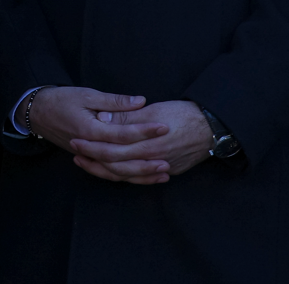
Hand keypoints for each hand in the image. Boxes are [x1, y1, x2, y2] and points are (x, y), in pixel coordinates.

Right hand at [27, 87, 170, 183]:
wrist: (37, 112)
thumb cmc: (62, 100)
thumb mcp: (87, 94)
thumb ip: (114, 101)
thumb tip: (140, 102)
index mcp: (89, 129)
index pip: (121, 133)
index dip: (144, 130)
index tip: (164, 127)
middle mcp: (89, 146)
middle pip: (121, 158)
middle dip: (146, 159)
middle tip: (169, 157)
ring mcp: (88, 156)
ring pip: (116, 171)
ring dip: (141, 174)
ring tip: (164, 172)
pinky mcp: (88, 159)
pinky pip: (110, 173)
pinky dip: (128, 177)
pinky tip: (145, 176)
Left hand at [70, 100, 212, 183]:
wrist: (213, 127)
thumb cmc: (181, 114)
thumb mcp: (151, 110)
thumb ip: (126, 117)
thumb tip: (102, 119)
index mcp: (146, 144)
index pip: (111, 150)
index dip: (91, 147)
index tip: (76, 141)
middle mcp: (153, 160)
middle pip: (116, 165)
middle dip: (94, 160)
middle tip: (76, 153)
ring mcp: (162, 167)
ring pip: (128, 175)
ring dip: (106, 171)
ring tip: (89, 164)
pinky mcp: (170, 171)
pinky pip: (143, 178)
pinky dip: (128, 176)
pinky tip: (115, 173)